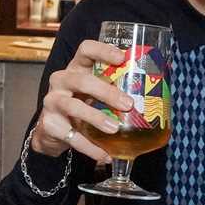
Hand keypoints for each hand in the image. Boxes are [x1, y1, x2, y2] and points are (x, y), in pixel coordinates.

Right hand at [30, 38, 131, 163]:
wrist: (53, 130)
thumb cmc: (81, 105)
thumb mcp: (95, 92)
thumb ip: (115, 89)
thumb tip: (155, 96)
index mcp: (76, 68)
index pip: (86, 50)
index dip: (102, 50)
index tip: (122, 58)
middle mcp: (61, 81)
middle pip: (81, 80)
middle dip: (106, 92)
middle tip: (127, 104)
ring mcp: (52, 102)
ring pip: (73, 106)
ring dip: (96, 118)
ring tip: (114, 129)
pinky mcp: (49, 124)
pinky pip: (71, 136)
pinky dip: (90, 147)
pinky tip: (105, 154)